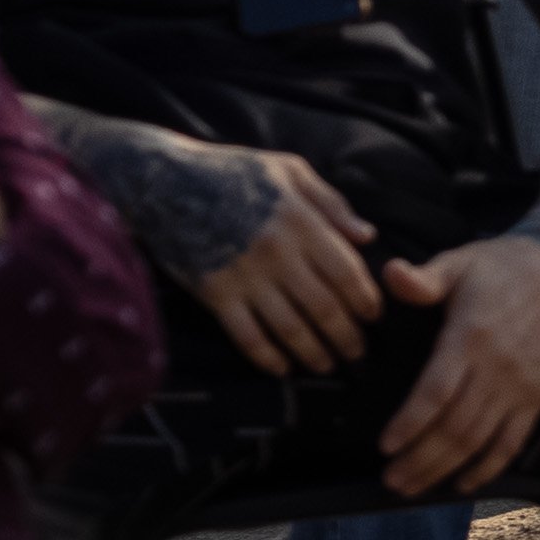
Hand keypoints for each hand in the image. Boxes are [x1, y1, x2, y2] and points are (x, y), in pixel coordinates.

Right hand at [189, 145, 382, 373]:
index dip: (364, 298)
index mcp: (300, 221)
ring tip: (327, 366)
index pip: (345, 271)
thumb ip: (332, 204)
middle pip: (322, 305)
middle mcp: (277, 254)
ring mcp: (244, 277)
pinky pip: (245, 335)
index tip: (374, 316)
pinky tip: (282, 369)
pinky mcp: (213, 294)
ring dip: (312, 351)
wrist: (165, 183)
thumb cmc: (236, 171)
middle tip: (358, 354)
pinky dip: (266, 357)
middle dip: (345, 334)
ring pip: (288, 326)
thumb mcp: (291, 171)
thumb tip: (367, 237)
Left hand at [373, 232, 539, 496]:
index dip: (411, 423)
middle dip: (419, 458)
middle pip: (455, 425)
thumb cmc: (503, 266)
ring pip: (479, 439)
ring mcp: (522, 384)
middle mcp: (498, 366)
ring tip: (412, 487)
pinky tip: (463, 484)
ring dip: (444, 468)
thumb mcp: (460, 262)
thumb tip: (388, 272)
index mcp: (472, 335)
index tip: (385, 446)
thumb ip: (423, 279)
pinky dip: (489, 467)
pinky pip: (514, 440)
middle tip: (390, 480)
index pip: (437, 391)